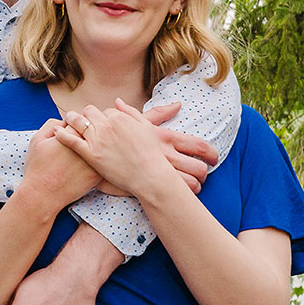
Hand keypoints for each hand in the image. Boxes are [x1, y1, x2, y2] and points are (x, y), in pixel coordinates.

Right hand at [19, 118, 100, 201]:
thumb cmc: (37, 167)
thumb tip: (65, 121)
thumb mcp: (37, 140)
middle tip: (78, 143)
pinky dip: (99, 163)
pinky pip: (103, 163)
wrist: (42, 194)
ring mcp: (93, 161)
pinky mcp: (97, 175)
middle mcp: (85, 146)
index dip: (76, 125)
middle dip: (87, 135)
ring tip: (79, 157)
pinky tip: (88, 166)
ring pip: (100, 148)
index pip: (82, 120)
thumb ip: (52, 124)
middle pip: (94, 132)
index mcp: (71, 135)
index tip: (71, 133)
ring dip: (95, 148)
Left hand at [56, 101, 180, 198]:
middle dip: (87, 115)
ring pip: (78, 122)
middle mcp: (106, 126)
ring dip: (71, 118)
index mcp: (119, 117)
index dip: (104, 117)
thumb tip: (117, 101)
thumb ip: (130, 112)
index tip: (103, 123)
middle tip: (84, 120)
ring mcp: (97, 140)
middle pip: (89, 112)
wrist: (149, 176)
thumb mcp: (146, 127)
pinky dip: (62, 134)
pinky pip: (71, 140)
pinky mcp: (90, 154)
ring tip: (67, 119)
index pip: (105, 111)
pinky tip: (56, 131)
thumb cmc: (150, 153)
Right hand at [82, 101, 216, 194]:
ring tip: (195, 189)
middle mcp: (166, 156)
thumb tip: (177, 104)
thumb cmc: (112, 139)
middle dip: (206, 173)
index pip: (199, 145)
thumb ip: (158, 114)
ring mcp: (157, 173)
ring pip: (190, 184)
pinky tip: (179, 200)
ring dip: (196, 187)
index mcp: (165, 139)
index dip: (211, 153)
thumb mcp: (135, 123)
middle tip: (206, 176)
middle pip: (199, 167)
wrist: (89, 160)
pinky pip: (173, 197)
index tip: (214, 158)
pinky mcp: (148, 188)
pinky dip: (180, 199)